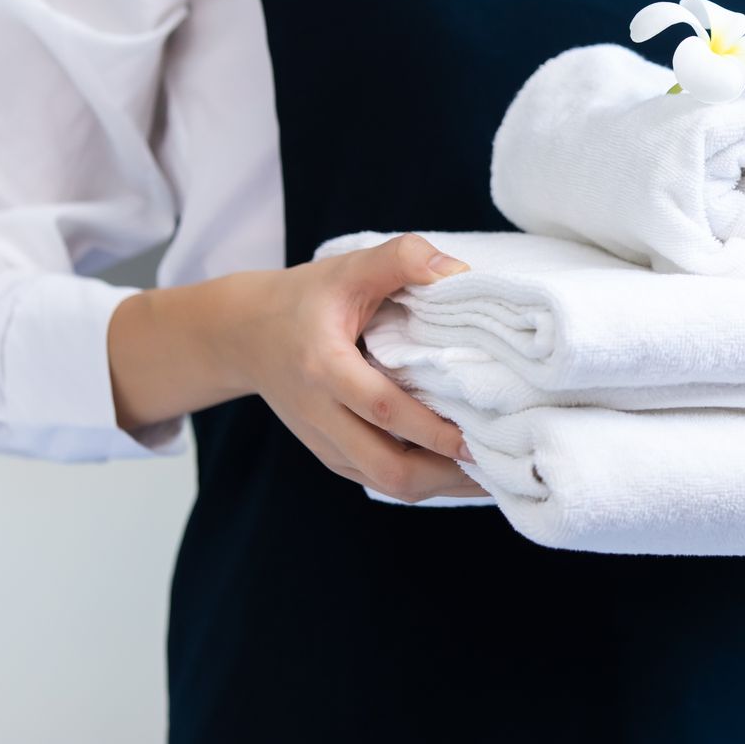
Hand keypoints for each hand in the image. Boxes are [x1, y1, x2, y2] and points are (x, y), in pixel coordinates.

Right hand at [108, 232, 487, 502]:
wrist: (245, 334)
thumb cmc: (306, 298)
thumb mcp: (349, 267)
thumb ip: (401, 258)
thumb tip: (458, 271)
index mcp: (324, 367)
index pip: (382, 408)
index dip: (432, 428)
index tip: (477, 435)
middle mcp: (321, 414)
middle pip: (387, 467)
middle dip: (446, 473)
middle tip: (499, 462)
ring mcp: (324, 442)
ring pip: (387, 484)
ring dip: (441, 485)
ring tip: (492, 472)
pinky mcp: (331, 456)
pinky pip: (380, 481)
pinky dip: (423, 482)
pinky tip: (460, 470)